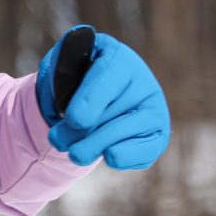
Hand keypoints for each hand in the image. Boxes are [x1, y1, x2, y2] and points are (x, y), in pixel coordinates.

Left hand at [37, 26, 170, 169]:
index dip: (90, 100)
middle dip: (78, 132)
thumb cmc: (79, 81)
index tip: (74, 119)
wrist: (102, 97)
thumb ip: (57, 76)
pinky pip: (142, 152)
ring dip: (92, 148)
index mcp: (118, 58)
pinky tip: (105, 153)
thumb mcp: (63, 67)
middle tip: (56, 140)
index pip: (109, 77)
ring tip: (73, 153)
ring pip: (122, 135)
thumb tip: (64, 110)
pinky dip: (119, 158)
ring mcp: (154, 109)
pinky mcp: (158, 136)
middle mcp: (143, 82)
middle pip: (110, 113)